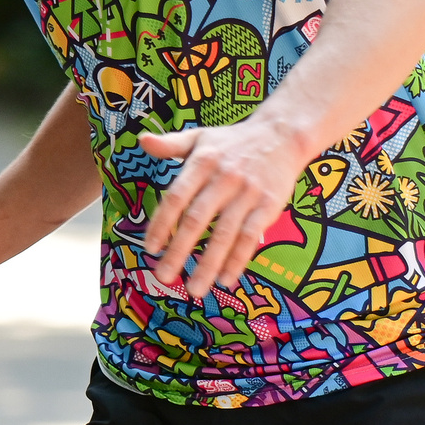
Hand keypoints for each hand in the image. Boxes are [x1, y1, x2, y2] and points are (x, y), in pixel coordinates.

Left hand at [138, 117, 309, 299]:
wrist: (282, 134)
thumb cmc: (234, 141)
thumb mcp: (201, 137)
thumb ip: (171, 145)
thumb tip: (142, 141)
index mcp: (202, 162)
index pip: (176, 197)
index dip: (162, 224)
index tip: (150, 249)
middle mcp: (224, 178)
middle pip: (197, 219)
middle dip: (179, 251)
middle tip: (163, 277)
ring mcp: (248, 193)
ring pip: (224, 233)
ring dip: (208, 264)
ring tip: (195, 289)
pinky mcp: (268, 205)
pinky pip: (250, 237)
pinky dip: (237, 260)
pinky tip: (225, 280)